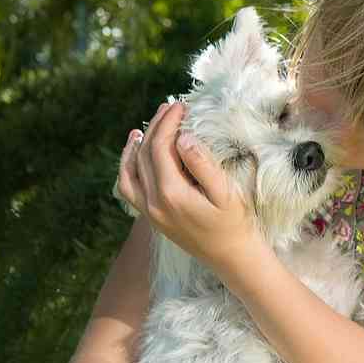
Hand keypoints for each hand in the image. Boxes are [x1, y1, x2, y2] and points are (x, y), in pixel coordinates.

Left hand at [115, 101, 266, 275]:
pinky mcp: (151, 217)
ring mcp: (149, 212)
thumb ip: (202, 164)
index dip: (168, 122)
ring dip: (139, 143)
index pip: (161, 147)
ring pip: (131, 169)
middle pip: (145, 154)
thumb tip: (183, 137)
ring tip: (153, 122)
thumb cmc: (235, 223)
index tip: (181, 105)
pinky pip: (129, 187)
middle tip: (172, 106)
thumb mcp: (226, 192)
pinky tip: (136, 150)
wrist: (231, 258)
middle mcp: (153, 203)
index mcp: (172, 194)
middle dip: (157, 126)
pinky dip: (128, 165)